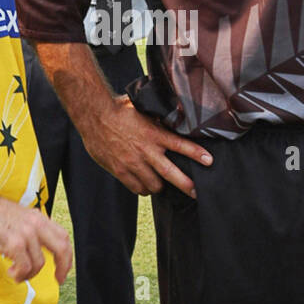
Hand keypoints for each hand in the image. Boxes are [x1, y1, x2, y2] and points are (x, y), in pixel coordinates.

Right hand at [0, 192, 72, 284]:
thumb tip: (35, 250)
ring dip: (29, 274)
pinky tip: (12, 272)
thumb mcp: (19, 217)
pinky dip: (20, 274)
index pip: (63, 237)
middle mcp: (36, 225)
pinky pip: (24, 267)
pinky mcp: (13, 242)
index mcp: (39, 218)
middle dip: (63, 267)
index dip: (67, 256)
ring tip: (17, 274)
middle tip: (57, 280)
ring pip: (39, 263)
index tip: (63, 268)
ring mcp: (26, 234)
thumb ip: (30, 230)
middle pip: (61, 249)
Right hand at [82, 95, 212, 197]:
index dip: (197, 154)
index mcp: (154, 134)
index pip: (181, 145)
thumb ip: (157, 119)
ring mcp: (133, 163)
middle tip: (196, 192)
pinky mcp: (120, 171)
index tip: (209, 161)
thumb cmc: (118, 110)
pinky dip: (143, 189)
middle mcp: (146, 150)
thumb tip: (173, 115)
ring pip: (154, 185)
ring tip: (162, 184)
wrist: (94, 116)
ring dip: (160, 186)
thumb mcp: (142, 110)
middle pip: (171, 173)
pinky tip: (144, 185)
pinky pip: (137, 188)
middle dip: (186, 185)